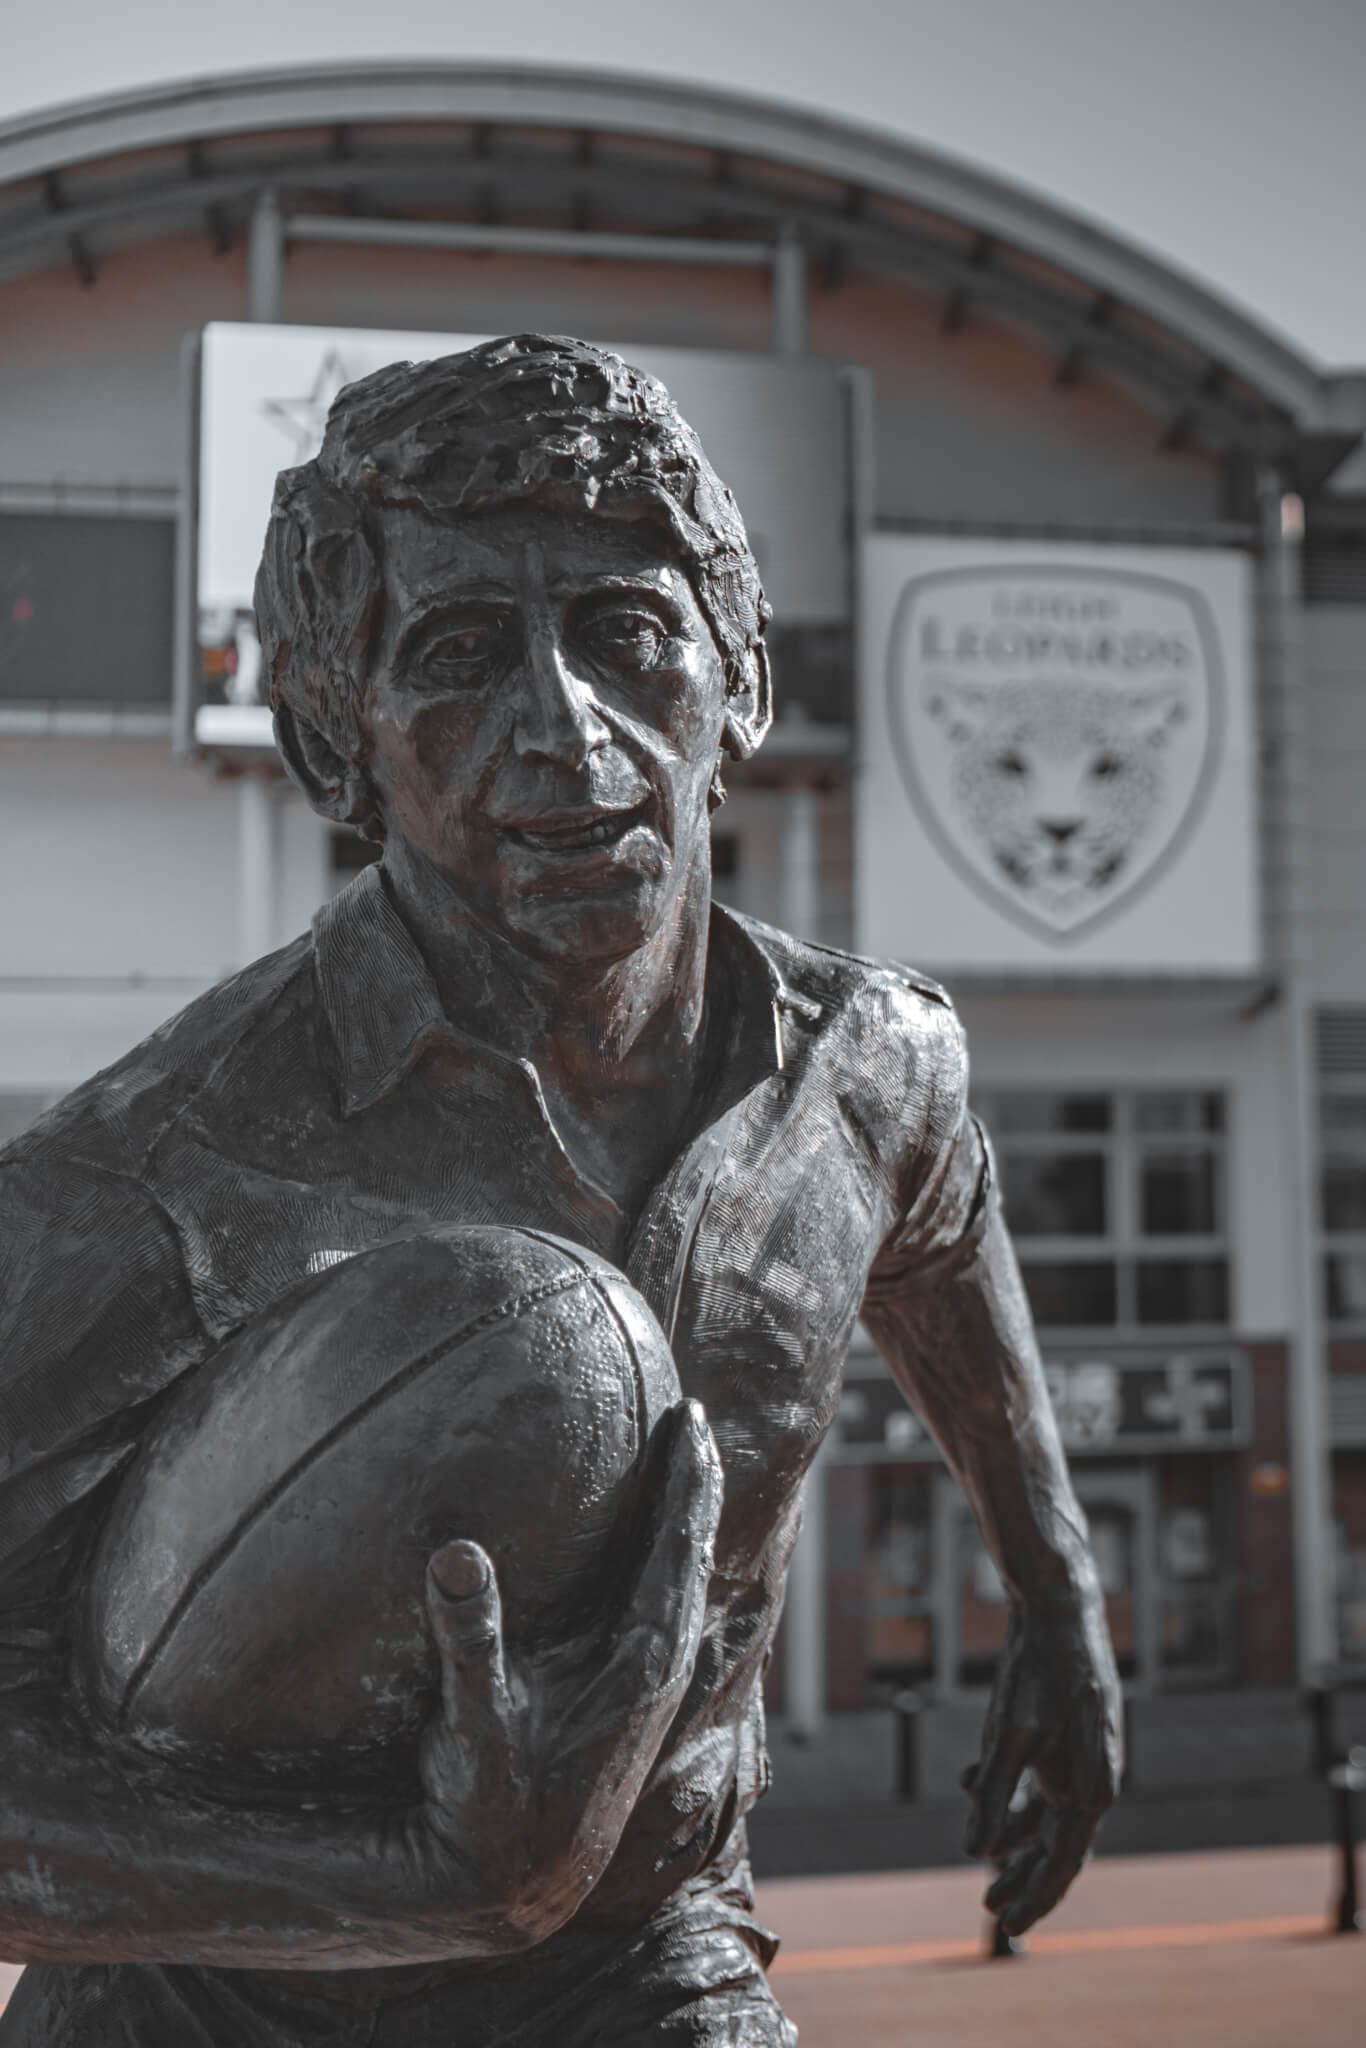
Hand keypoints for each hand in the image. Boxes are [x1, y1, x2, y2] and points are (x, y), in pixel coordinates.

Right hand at [408, 1398, 720, 1950]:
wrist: (511, 1887)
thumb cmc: (490, 1809)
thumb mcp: (474, 1731)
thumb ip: (471, 1644)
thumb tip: (457, 1554)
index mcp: (642, 1667)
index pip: (678, 1551)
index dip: (689, 1482)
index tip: (694, 1419)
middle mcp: (657, 1670)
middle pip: (692, 1555)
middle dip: (696, 1485)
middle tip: (695, 1419)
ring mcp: (646, 1684)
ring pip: (680, 1581)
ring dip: (682, 1521)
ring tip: (683, 1461)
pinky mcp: (625, 1695)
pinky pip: (657, 1605)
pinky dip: (659, 1559)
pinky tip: (643, 1538)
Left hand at [962, 1581, 1121, 1936]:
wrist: (1058, 1609)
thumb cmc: (1038, 1672)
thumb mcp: (1007, 1736)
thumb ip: (992, 1797)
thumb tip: (974, 1851)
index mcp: (1090, 1790)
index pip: (1064, 1863)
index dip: (1034, 1897)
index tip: (1007, 1926)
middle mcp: (1094, 1781)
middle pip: (1058, 1846)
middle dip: (1022, 1876)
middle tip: (990, 1907)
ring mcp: (1083, 1760)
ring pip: (1046, 1815)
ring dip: (1012, 1836)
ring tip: (981, 1865)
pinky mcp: (1067, 1739)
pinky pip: (1040, 1782)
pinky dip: (1010, 1792)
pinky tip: (969, 1783)